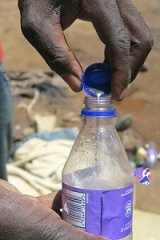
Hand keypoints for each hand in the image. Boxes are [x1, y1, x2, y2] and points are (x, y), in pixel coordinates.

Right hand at [0, 180, 108, 239]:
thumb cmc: (19, 222)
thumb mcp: (53, 232)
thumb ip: (79, 239)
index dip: (93, 237)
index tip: (107, 226)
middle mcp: (45, 238)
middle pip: (74, 231)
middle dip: (88, 221)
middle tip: (103, 210)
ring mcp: (40, 224)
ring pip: (64, 216)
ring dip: (76, 207)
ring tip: (91, 197)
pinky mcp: (35, 210)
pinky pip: (53, 204)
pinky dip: (62, 196)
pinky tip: (72, 188)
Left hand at [18, 0, 152, 100]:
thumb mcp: (37, 26)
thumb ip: (56, 56)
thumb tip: (78, 86)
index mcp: (98, 1)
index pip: (120, 41)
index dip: (121, 72)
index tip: (116, 95)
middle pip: (139, 39)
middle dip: (129, 69)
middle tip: (113, 89)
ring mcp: (119, 1)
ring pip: (139, 37)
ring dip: (128, 63)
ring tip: (108, 79)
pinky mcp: (117, 7)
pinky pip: (130, 33)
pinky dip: (123, 53)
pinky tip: (107, 65)